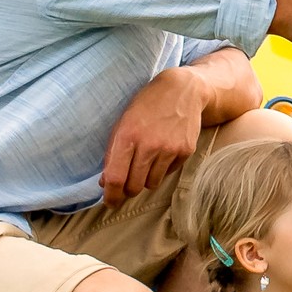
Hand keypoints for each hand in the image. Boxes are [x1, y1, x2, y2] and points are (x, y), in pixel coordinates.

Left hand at [98, 68, 206, 197]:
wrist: (182, 90)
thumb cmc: (146, 106)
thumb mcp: (122, 123)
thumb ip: (112, 153)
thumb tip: (106, 184)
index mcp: (127, 136)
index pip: (116, 178)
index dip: (111, 196)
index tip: (110, 202)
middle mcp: (149, 145)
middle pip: (134, 187)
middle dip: (128, 189)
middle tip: (128, 181)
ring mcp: (170, 149)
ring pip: (152, 183)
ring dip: (145, 179)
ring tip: (146, 161)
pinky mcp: (185, 151)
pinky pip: (168, 173)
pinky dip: (162, 169)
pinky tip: (163, 151)